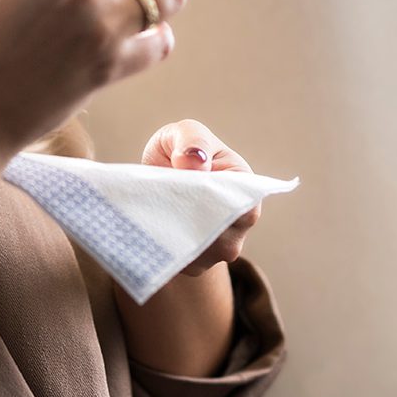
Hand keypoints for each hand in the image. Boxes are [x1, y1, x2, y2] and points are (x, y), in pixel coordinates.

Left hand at [140, 119, 258, 275]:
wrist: (161, 175)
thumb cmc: (182, 148)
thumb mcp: (186, 131)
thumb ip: (192, 140)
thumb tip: (192, 162)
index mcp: (246, 190)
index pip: (243, 209)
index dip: (212, 202)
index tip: (182, 187)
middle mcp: (239, 226)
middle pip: (219, 237)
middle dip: (187, 219)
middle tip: (159, 200)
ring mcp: (218, 250)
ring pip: (198, 253)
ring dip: (174, 234)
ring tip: (153, 211)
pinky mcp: (195, 265)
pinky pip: (181, 263)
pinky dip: (164, 247)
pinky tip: (150, 228)